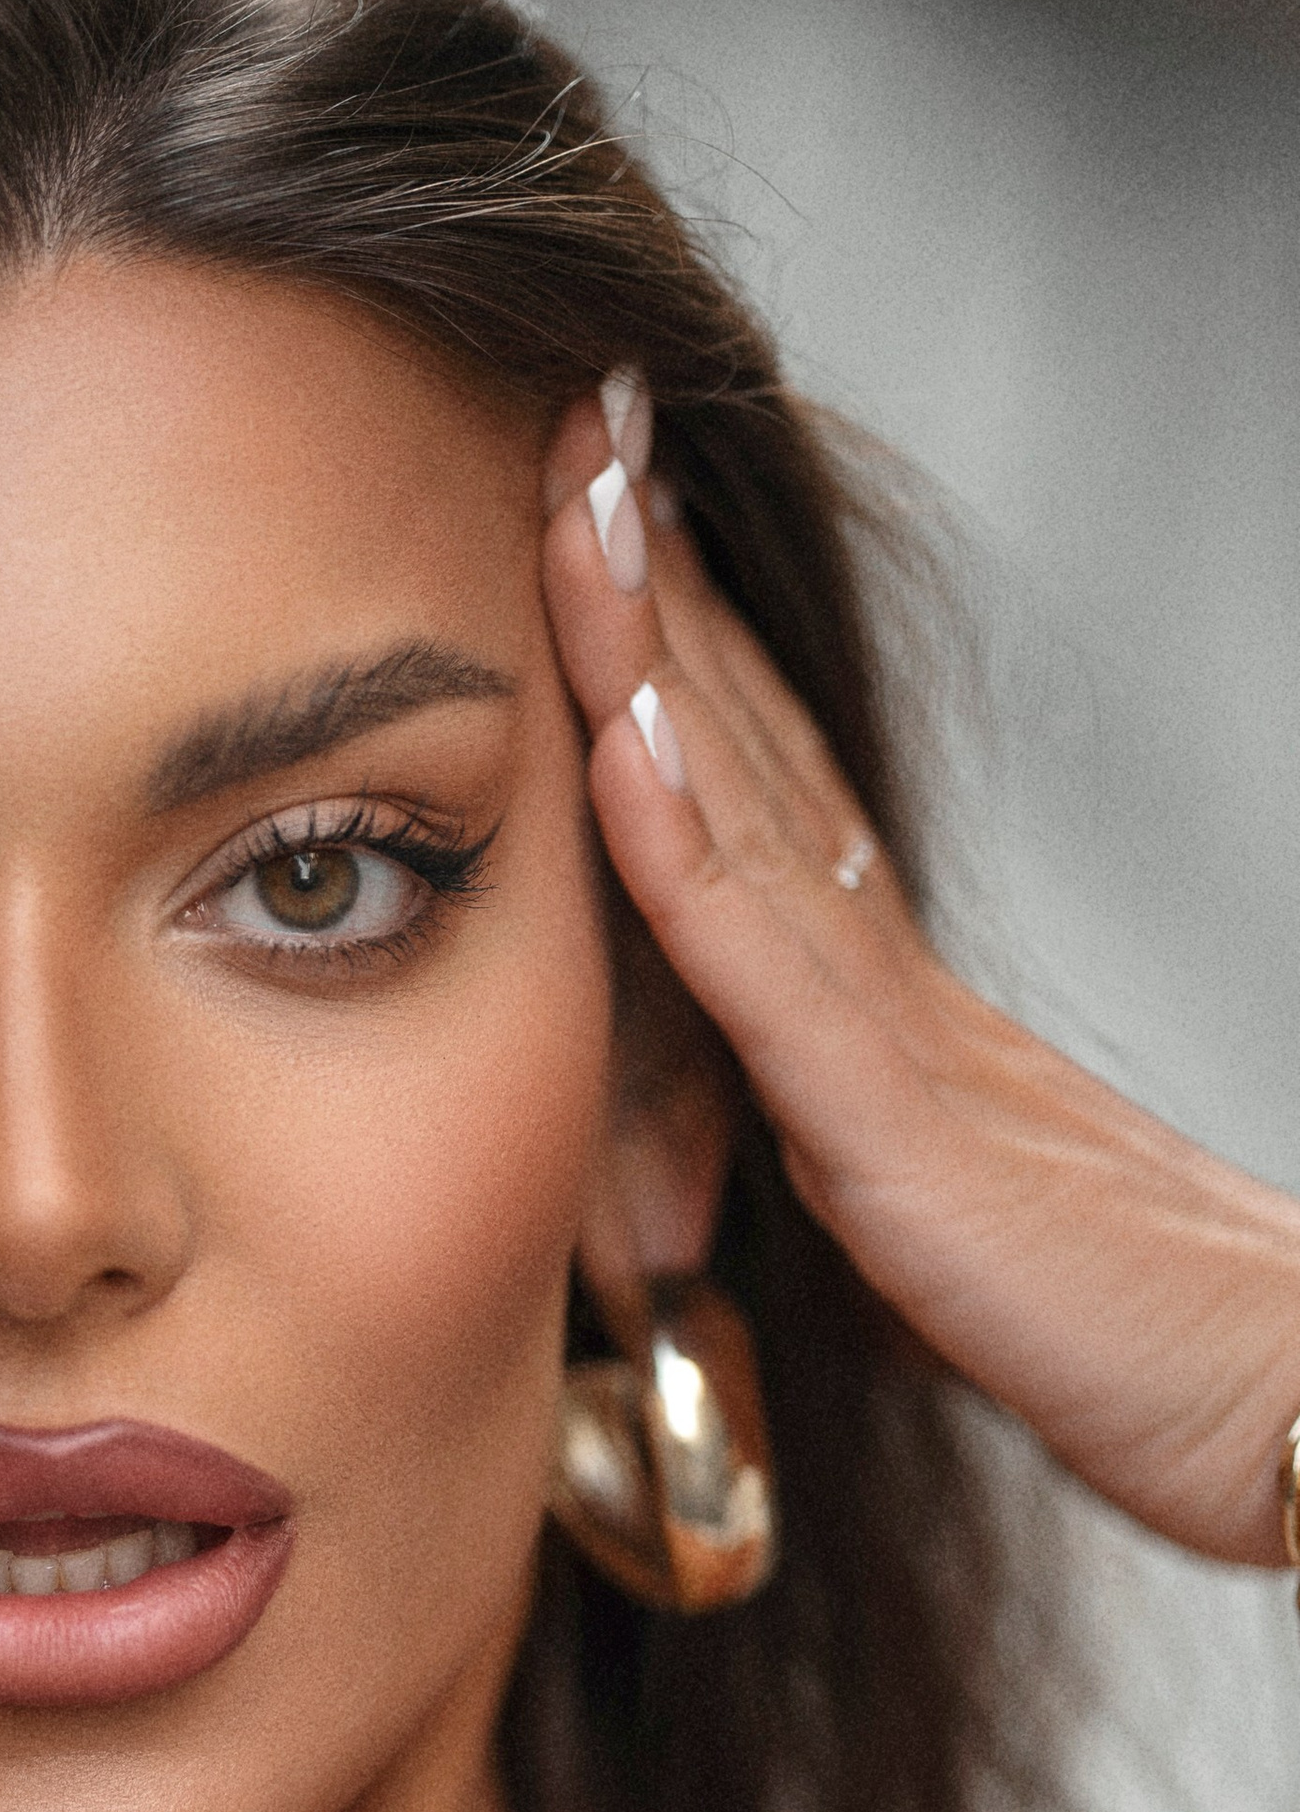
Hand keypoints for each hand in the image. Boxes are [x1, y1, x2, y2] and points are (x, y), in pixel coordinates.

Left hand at [542, 385, 1299, 1568]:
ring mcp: (892, 1030)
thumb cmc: (1116, 1338)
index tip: (601, 500)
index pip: (765, 776)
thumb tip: (752, 1114)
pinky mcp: (893, 1119)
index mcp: (892, 996)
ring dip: (649, 644)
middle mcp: (889, 975)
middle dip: (650, 576)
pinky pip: (765, 959)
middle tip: (580, 410)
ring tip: (581, 493)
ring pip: (744, 799)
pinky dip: (684, 836)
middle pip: (748, 736)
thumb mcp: (941, 1221)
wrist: (1266, 1402)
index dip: (678, 636)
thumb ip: (852, 1142)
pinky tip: (623, 726)